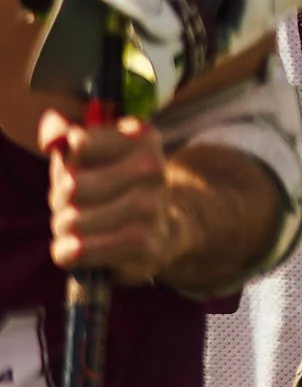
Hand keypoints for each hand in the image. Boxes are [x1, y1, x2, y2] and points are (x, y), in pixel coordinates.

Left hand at [41, 110, 173, 282]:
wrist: (162, 230)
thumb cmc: (113, 187)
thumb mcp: (91, 154)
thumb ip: (62, 134)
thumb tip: (55, 139)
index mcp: (143, 138)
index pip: (78, 143)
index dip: (68, 161)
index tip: (83, 169)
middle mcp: (152, 169)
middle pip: (70, 187)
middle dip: (61, 199)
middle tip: (78, 204)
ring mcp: (149, 207)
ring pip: (70, 221)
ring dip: (64, 227)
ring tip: (83, 226)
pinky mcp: (141, 243)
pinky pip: (75, 251)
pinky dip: (67, 252)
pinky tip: (82, 248)